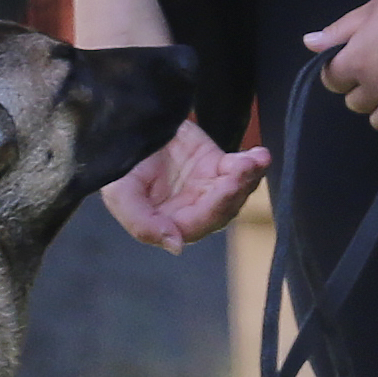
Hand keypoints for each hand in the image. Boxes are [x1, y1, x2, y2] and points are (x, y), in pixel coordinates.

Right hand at [103, 118, 268, 249]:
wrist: (129, 129)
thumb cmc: (118, 168)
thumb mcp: (119, 194)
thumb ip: (142, 224)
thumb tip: (176, 247)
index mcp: (169, 222)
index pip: (196, 226)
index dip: (212, 210)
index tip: (225, 188)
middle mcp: (192, 209)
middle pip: (222, 209)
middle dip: (233, 191)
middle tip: (240, 171)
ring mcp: (207, 187)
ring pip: (236, 191)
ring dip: (248, 178)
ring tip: (255, 161)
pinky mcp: (218, 165)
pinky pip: (241, 168)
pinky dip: (252, 163)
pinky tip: (259, 155)